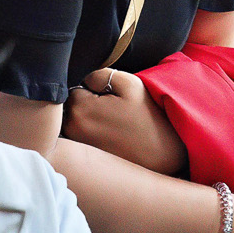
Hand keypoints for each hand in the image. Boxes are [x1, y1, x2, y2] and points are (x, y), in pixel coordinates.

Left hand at [67, 68, 188, 175]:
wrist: (162, 156)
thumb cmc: (148, 118)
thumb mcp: (130, 84)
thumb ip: (100, 74)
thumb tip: (86, 81)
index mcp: (80, 109)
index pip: (75, 89)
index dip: (94, 91)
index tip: (113, 100)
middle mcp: (71, 129)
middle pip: (73, 107)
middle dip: (89, 106)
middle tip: (116, 113)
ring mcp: (76, 146)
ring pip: (77, 121)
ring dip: (91, 121)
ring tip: (116, 127)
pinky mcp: (83, 158)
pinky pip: (82, 138)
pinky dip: (94, 136)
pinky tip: (113, 139)